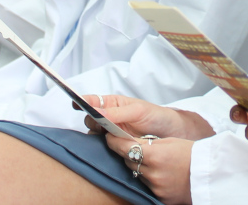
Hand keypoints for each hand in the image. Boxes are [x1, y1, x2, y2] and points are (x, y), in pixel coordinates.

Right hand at [80, 95, 213, 141]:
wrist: (173, 134)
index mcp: (114, 104)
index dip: (82, 101)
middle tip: (103, 125)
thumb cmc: (157, 116)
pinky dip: (104, 147)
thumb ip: (118, 112)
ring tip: (111, 136)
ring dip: (98, 135)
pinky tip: (110, 146)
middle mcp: (109, 118)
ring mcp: (112, 133)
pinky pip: (103, 147)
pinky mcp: (116, 146)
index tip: (74, 102)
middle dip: (92, 121)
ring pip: (94, 134)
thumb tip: (96, 112)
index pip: (93, 101)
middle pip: (90, 119)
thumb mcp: (139, 111)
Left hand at [104, 133, 194, 204]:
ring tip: (150, 161)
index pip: (125, 147)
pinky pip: (145, 185)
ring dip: (138, 166)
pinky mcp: (158, 197)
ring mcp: (155, 187)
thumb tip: (129, 141)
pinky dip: (148, 178)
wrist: (208, 174)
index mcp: (155, 154)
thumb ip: (148, 143)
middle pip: (128, 161)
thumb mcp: (170, 141)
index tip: (109, 136)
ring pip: (136, 174)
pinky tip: (157, 173)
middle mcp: (152, 172)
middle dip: (127, 153)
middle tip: (129, 146)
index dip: (114, 141)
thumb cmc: (191, 153)